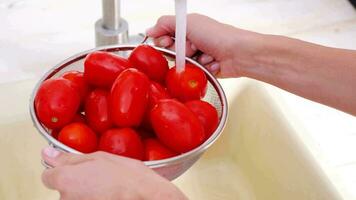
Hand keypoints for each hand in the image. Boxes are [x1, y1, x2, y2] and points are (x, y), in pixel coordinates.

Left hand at [41, 146, 186, 199]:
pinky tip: (107, 197)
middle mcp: (65, 198)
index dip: (63, 171)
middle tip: (98, 179)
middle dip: (77, 183)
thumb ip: (70, 158)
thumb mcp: (100, 157)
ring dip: (86, 194)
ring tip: (106, 190)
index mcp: (65, 179)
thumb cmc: (129, 178)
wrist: (147, 198)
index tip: (75, 171)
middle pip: (63, 189)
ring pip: (75, 198)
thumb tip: (48, 154)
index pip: (48, 176)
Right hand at [146, 13, 265, 77]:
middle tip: (191, 48)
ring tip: (205, 56)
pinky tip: (211, 63)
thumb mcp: (188, 23)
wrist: (238, 53)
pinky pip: (194, 72)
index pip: (164, 36)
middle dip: (181, 52)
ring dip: (193, 61)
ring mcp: (199, 56)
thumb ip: (165, 24)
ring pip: (183, 64)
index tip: (166, 43)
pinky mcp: (204, 69)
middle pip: (173, 51)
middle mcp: (192, 41)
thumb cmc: (217, 35)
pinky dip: (202, 68)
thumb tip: (149, 30)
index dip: (163, 41)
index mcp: (188, 28)